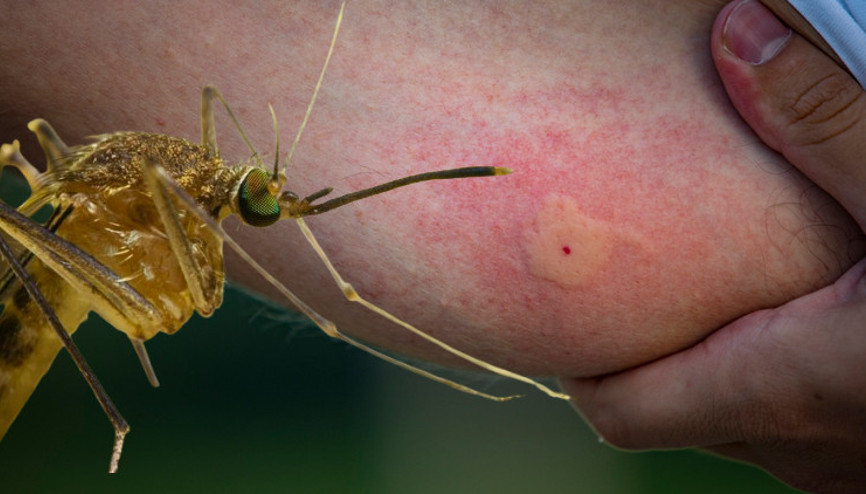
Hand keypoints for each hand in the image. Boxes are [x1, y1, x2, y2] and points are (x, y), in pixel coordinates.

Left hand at [562, 1, 865, 491]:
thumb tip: (739, 39)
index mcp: (788, 390)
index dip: (579, 364)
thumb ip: (830, 121)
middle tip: (637, 275)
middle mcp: (804, 450)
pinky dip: (779, 372)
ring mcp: (849, 466)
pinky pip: (800, 424)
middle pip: (673, 411)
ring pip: (739, 419)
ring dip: (717, 358)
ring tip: (716, 284)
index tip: (565, 308)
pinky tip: (809, 312)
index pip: (621, 410)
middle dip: (647, 349)